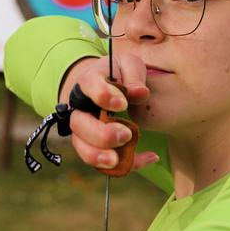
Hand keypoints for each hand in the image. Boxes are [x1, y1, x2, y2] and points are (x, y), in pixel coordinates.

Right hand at [61, 56, 157, 171]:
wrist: (109, 86)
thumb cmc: (119, 74)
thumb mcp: (129, 65)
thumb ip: (134, 75)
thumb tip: (140, 93)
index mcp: (89, 81)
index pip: (89, 86)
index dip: (103, 95)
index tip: (123, 104)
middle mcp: (80, 108)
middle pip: (79, 124)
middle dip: (100, 134)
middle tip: (125, 134)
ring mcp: (84, 130)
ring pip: (82, 147)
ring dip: (98, 156)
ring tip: (116, 160)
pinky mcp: (94, 146)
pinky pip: (103, 162)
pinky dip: (125, 165)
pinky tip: (149, 158)